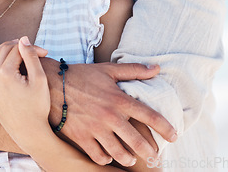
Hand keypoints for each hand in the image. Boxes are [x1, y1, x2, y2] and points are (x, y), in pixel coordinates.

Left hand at [0, 37, 49, 149]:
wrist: (30, 132)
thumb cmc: (37, 106)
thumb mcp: (39, 79)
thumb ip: (31, 56)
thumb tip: (23, 39)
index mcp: (6, 73)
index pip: (17, 50)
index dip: (31, 48)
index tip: (44, 52)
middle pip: (4, 52)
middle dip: (18, 47)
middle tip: (32, 50)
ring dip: (1, 49)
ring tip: (13, 47)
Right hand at [49, 62, 176, 166]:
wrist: (53, 84)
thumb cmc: (82, 76)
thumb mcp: (108, 70)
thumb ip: (134, 70)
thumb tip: (156, 69)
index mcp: (119, 99)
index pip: (149, 115)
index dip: (165, 127)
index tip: (174, 136)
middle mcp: (110, 117)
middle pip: (137, 142)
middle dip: (149, 151)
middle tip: (153, 154)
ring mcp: (96, 129)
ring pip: (120, 153)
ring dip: (128, 157)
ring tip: (131, 157)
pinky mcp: (82, 138)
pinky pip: (99, 156)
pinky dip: (106, 158)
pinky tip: (108, 154)